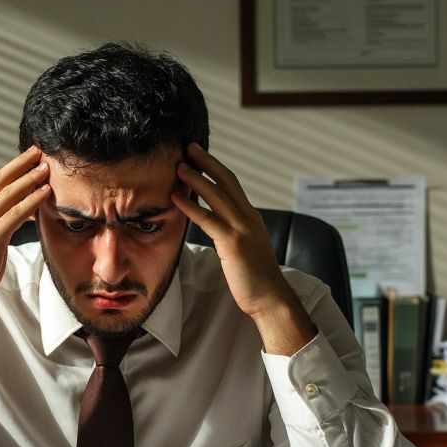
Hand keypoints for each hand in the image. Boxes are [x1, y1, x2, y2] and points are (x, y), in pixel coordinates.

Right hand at [0, 148, 51, 355]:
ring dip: (30, 179)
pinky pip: (16, 214)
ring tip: (46, 168)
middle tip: (38, 152)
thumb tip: (11, 224)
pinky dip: (32, 201)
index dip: (11, 169)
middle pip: (0, 181)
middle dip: (20, 165)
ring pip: (9, 194)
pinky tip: (44, 193)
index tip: (26, 159)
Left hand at [171, 143, 315, 353]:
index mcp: (252, 217)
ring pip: (217, 196)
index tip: (201, 156)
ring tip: (178, 167)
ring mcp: (242, 229)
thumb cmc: (256, 279)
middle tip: (189, 148)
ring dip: (196, 179)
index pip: (233, 185)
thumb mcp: (246, 249)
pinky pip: (207, 219)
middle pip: (226, 181)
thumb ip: (233, 233)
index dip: (216, 168)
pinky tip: (175, 197)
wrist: (271, 298)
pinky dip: (190, 205)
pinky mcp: (232, 243)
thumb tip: (217, 227)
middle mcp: (249, 218)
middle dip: (207, 162)